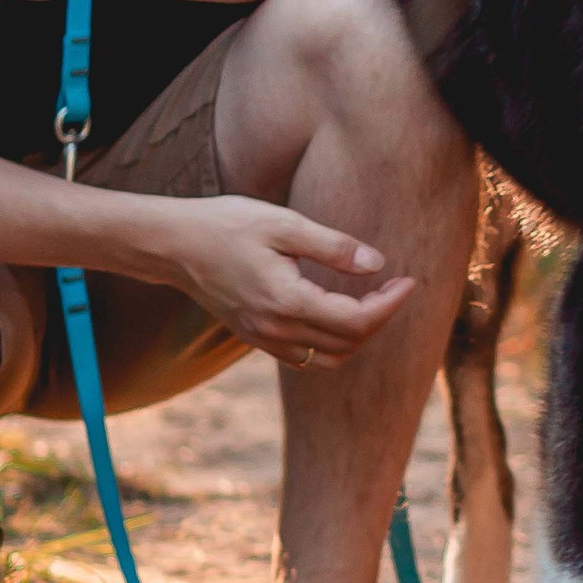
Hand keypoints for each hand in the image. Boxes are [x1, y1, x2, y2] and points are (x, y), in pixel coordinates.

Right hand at [144, 193, 415, 365]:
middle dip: (380, 318)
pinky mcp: (254, 337)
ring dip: (357, 335)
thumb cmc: (227, 224)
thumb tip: (378, 264)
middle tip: (393, 286)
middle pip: (348, 343)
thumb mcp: (284, 224)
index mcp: (286, 300)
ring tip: (371, 300)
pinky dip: (329, 341)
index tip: (408, 280)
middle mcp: (276, 329)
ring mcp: (263, 338)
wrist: (173, 245)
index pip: (357, 320)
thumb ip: (333, 246)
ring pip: (328, 358)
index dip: (390, 304)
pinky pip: (304, 356)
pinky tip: (334, 310)